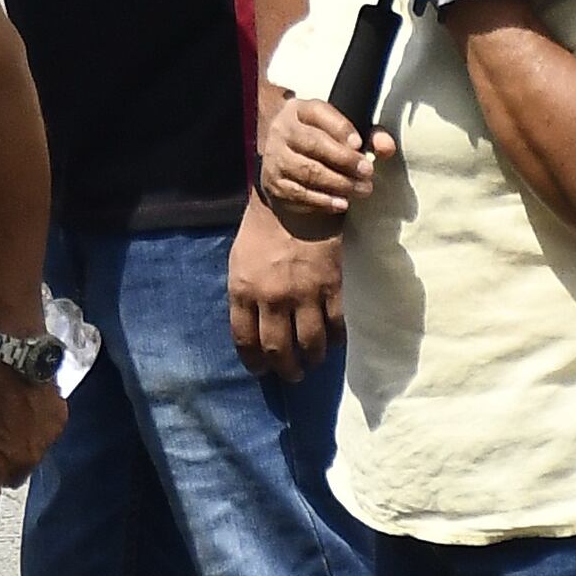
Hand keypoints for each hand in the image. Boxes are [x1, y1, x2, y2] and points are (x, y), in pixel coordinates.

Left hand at [0, 346, 66, 486]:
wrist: (7, 351)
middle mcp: (21, 460)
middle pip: (12, 477)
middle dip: (2, 466)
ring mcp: (44, 442)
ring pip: (33, 454)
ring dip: (21, 443)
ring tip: (9, 418)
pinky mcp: (58, 420)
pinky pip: (48, 429)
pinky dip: (39, 421)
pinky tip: (26, 403)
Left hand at [228, 195, 344, 377]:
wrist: (293, 200)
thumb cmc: (261, 232)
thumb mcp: (239, 263)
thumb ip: (245, 297)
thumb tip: (253, 329)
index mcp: (242, 290)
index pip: (245, 341)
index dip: (254, 363)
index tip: (261, 370)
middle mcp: (271, 297)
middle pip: (278, 350)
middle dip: (285, 370)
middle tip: (292, 374)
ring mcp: (303, 293)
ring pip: (310, 345)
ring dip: (312, 361)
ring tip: (312, 362)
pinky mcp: (331, 286)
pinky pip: (336, 326)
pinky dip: (335, 341)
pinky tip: (332, 342)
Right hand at [258, 89, 384, 235]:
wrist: (288, 162)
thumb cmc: (323, 143)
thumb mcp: (343, 132)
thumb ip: (371, 136)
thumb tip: (387, 147)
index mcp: (299, 110)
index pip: (318, 112)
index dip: (340, 128)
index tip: (360, 144)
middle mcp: (282, 130)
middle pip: (313, 143)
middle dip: (344, 159)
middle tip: (368, 172)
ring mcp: (275, 158)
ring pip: (307, 171)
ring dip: (338, 183)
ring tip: (362, 190)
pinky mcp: (274, 183)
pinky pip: (299, 194)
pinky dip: (323, 201)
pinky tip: (342, 203)